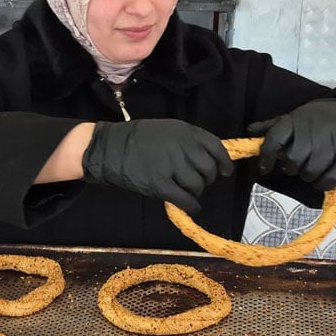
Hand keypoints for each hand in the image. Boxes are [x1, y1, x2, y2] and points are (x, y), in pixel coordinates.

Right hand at [81, 119, 233, 212]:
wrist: (110, 148)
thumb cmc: (137, 139)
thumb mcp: (167, 130)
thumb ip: (188, 141)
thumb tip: (209, 158)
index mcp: (185, 131)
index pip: (216, 148)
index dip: (224, 162)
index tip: (226, 171)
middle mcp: (181, 147)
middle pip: (209, 169)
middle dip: (208, 179)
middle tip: (199, 182)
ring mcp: (171, 165)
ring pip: (198, 185)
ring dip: (196, 191)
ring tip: (187, 191)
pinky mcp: (159, 184)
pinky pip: (184, 199)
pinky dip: (191, 205)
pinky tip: (190, 206)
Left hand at [247, 97, 335, 190]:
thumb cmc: (325, 118)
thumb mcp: (300, 115)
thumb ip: (275, 125)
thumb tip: (250, 130)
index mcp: (297, 120)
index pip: (273, 140)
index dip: (266, 157)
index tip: (264, 167)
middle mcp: (314, 133)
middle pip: (291, 161)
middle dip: (291, 167)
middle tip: (299, 163)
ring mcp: (333, 146)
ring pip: (308, 173)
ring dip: (308, 175)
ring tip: (314, 166)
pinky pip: (328, 180)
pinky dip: (323, 182)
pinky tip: (324, 176)